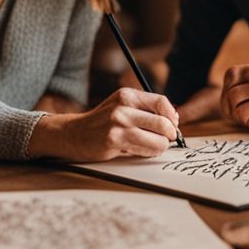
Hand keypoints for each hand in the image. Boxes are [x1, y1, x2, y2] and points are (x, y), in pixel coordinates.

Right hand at [27, 88, 178, 161]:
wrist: (74, 134)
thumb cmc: (102, 121)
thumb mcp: (121, 105)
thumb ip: (145, 108)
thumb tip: (174, 118)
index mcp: (127, 95)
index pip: (162, 102)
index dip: (172, 116)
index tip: (172, 124)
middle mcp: (123, 108)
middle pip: (163, 123)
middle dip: (170, 134)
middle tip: (167, 138)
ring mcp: (119, 125)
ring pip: (158, 140)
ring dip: (160, 146)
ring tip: (150, 145)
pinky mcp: (115, 141)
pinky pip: (145, 150)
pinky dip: (149, 152)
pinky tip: (139, 149)